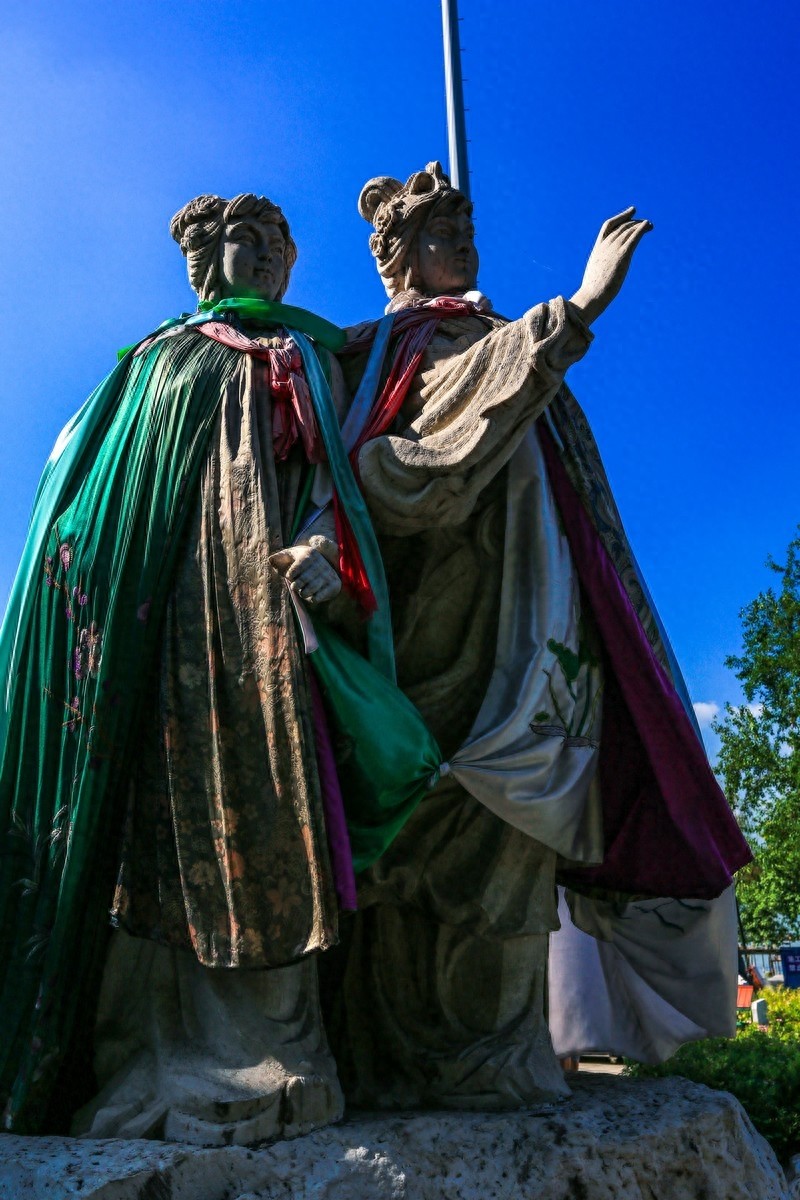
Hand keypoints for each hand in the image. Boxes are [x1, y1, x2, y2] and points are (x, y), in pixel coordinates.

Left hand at [268, 545, 341, 605]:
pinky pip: (318, 598)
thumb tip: (270, 560)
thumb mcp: (290, 556)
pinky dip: (312, 599)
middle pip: (301, 582)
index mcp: (309, 554)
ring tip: (303, 591)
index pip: (293, 571)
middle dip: (295, 586)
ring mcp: (328, 575)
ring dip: (303, 593)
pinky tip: (313, 594)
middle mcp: (320, 563)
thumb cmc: (301, 561)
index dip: (290, 576)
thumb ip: (278, 557)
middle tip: (296, 586)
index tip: (291, 575)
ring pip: (309, 591)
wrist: (325, 564)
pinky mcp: (334, 585)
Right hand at [570, 207, 651, 324]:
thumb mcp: (596, 273)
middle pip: (622, 226)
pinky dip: (641, 229)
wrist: (592, 295)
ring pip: (629, 230)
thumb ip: (602, 268)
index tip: (632, 212)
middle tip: (647, 224)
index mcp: (598, 248)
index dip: (621, 217)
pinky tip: (648, 226)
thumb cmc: (594, 290)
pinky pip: (634, 237)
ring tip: (651, 226)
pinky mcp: (622, 255)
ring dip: (641, 225)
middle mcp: (606, 245)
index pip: (609, 225)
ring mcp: (613, 249)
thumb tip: (604, 275)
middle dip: (635, 222)